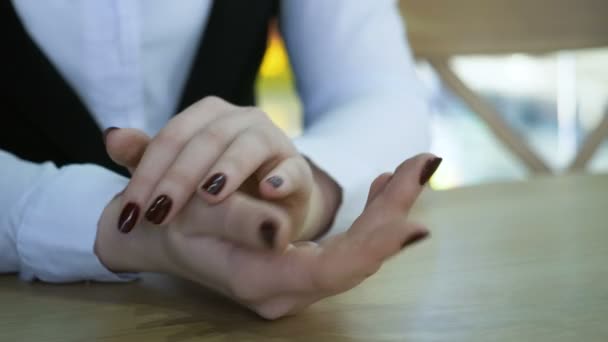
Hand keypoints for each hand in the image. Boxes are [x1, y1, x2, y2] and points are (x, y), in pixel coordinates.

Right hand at [95, 153, 440, 318]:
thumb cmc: (170, 225)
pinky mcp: (298, 264)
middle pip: (358, 258)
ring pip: (357, 252)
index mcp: (264, 283)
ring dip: (387, 212)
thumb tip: (278, 230)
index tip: (412, 208)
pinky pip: (346, 245)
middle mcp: (287, 288)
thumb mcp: (195, 219)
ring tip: (410, 170)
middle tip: (422, 165)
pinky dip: (370, 217)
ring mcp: (295, 280)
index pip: (337, 269)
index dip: (377, 240)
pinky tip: (380, 186)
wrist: (157, 237)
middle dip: (394, 212)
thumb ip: (238, 224)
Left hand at [105, 96, 339, 248]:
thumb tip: (111, 136)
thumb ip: (145, 158)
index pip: (172, 137)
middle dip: (179, 178)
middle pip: (206, 139)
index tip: (130, 214)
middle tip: (160, 214)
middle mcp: (241, 119)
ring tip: (210, 196)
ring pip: (249, 144)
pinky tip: (268, 191)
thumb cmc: (219, 189)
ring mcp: (273, 140)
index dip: (147, 173)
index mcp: (209, 116)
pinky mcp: (299, 168)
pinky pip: (293, 168)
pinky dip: (282, 177)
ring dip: (228, 169)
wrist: (268, 209)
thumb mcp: (177, 177)